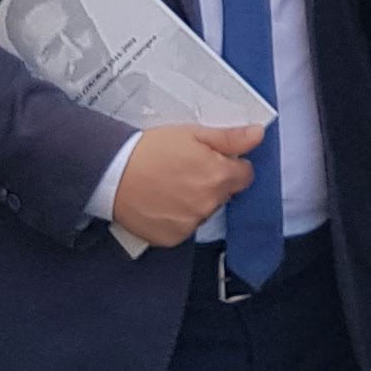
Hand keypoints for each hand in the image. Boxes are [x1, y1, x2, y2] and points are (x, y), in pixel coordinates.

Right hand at [108, 125, 263, 249]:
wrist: (111, 174)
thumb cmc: (150, 150)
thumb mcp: (191, 133)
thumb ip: (229, 138)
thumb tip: (258, 135)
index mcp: (218, 177)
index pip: (245, 175)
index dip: (231, 165)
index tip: (213, 159)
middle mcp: (208, 204)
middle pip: (224, 194)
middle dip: (213, 182)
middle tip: (187, 169)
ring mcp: (190, 224)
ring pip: (204, 211)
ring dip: (195, 201)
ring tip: (170, 185)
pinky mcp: (172, 238)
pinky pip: (184, 227)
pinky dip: (177, 217)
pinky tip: (161, 202)